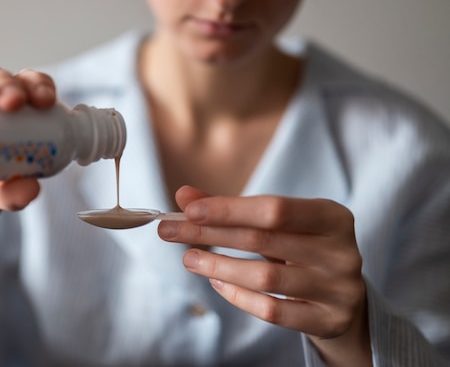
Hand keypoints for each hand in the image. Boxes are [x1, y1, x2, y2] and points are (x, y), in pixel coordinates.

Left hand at [158, 185, 371, 366]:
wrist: (346, 296)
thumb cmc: (303, 248)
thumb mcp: (279, 224)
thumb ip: (233, 209)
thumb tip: (184, 196)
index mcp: (333, 217)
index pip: (274, 209)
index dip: (229, 209)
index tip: (189, 210)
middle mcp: (341, 252)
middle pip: (264, 241)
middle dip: (210, 234)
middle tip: (170, 231)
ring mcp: (338, 290)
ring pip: (266, 279)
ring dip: (219, 266)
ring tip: (189, 259)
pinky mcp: (328, 320)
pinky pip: (273, 311)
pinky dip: (239, 296)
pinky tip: (216, 283)